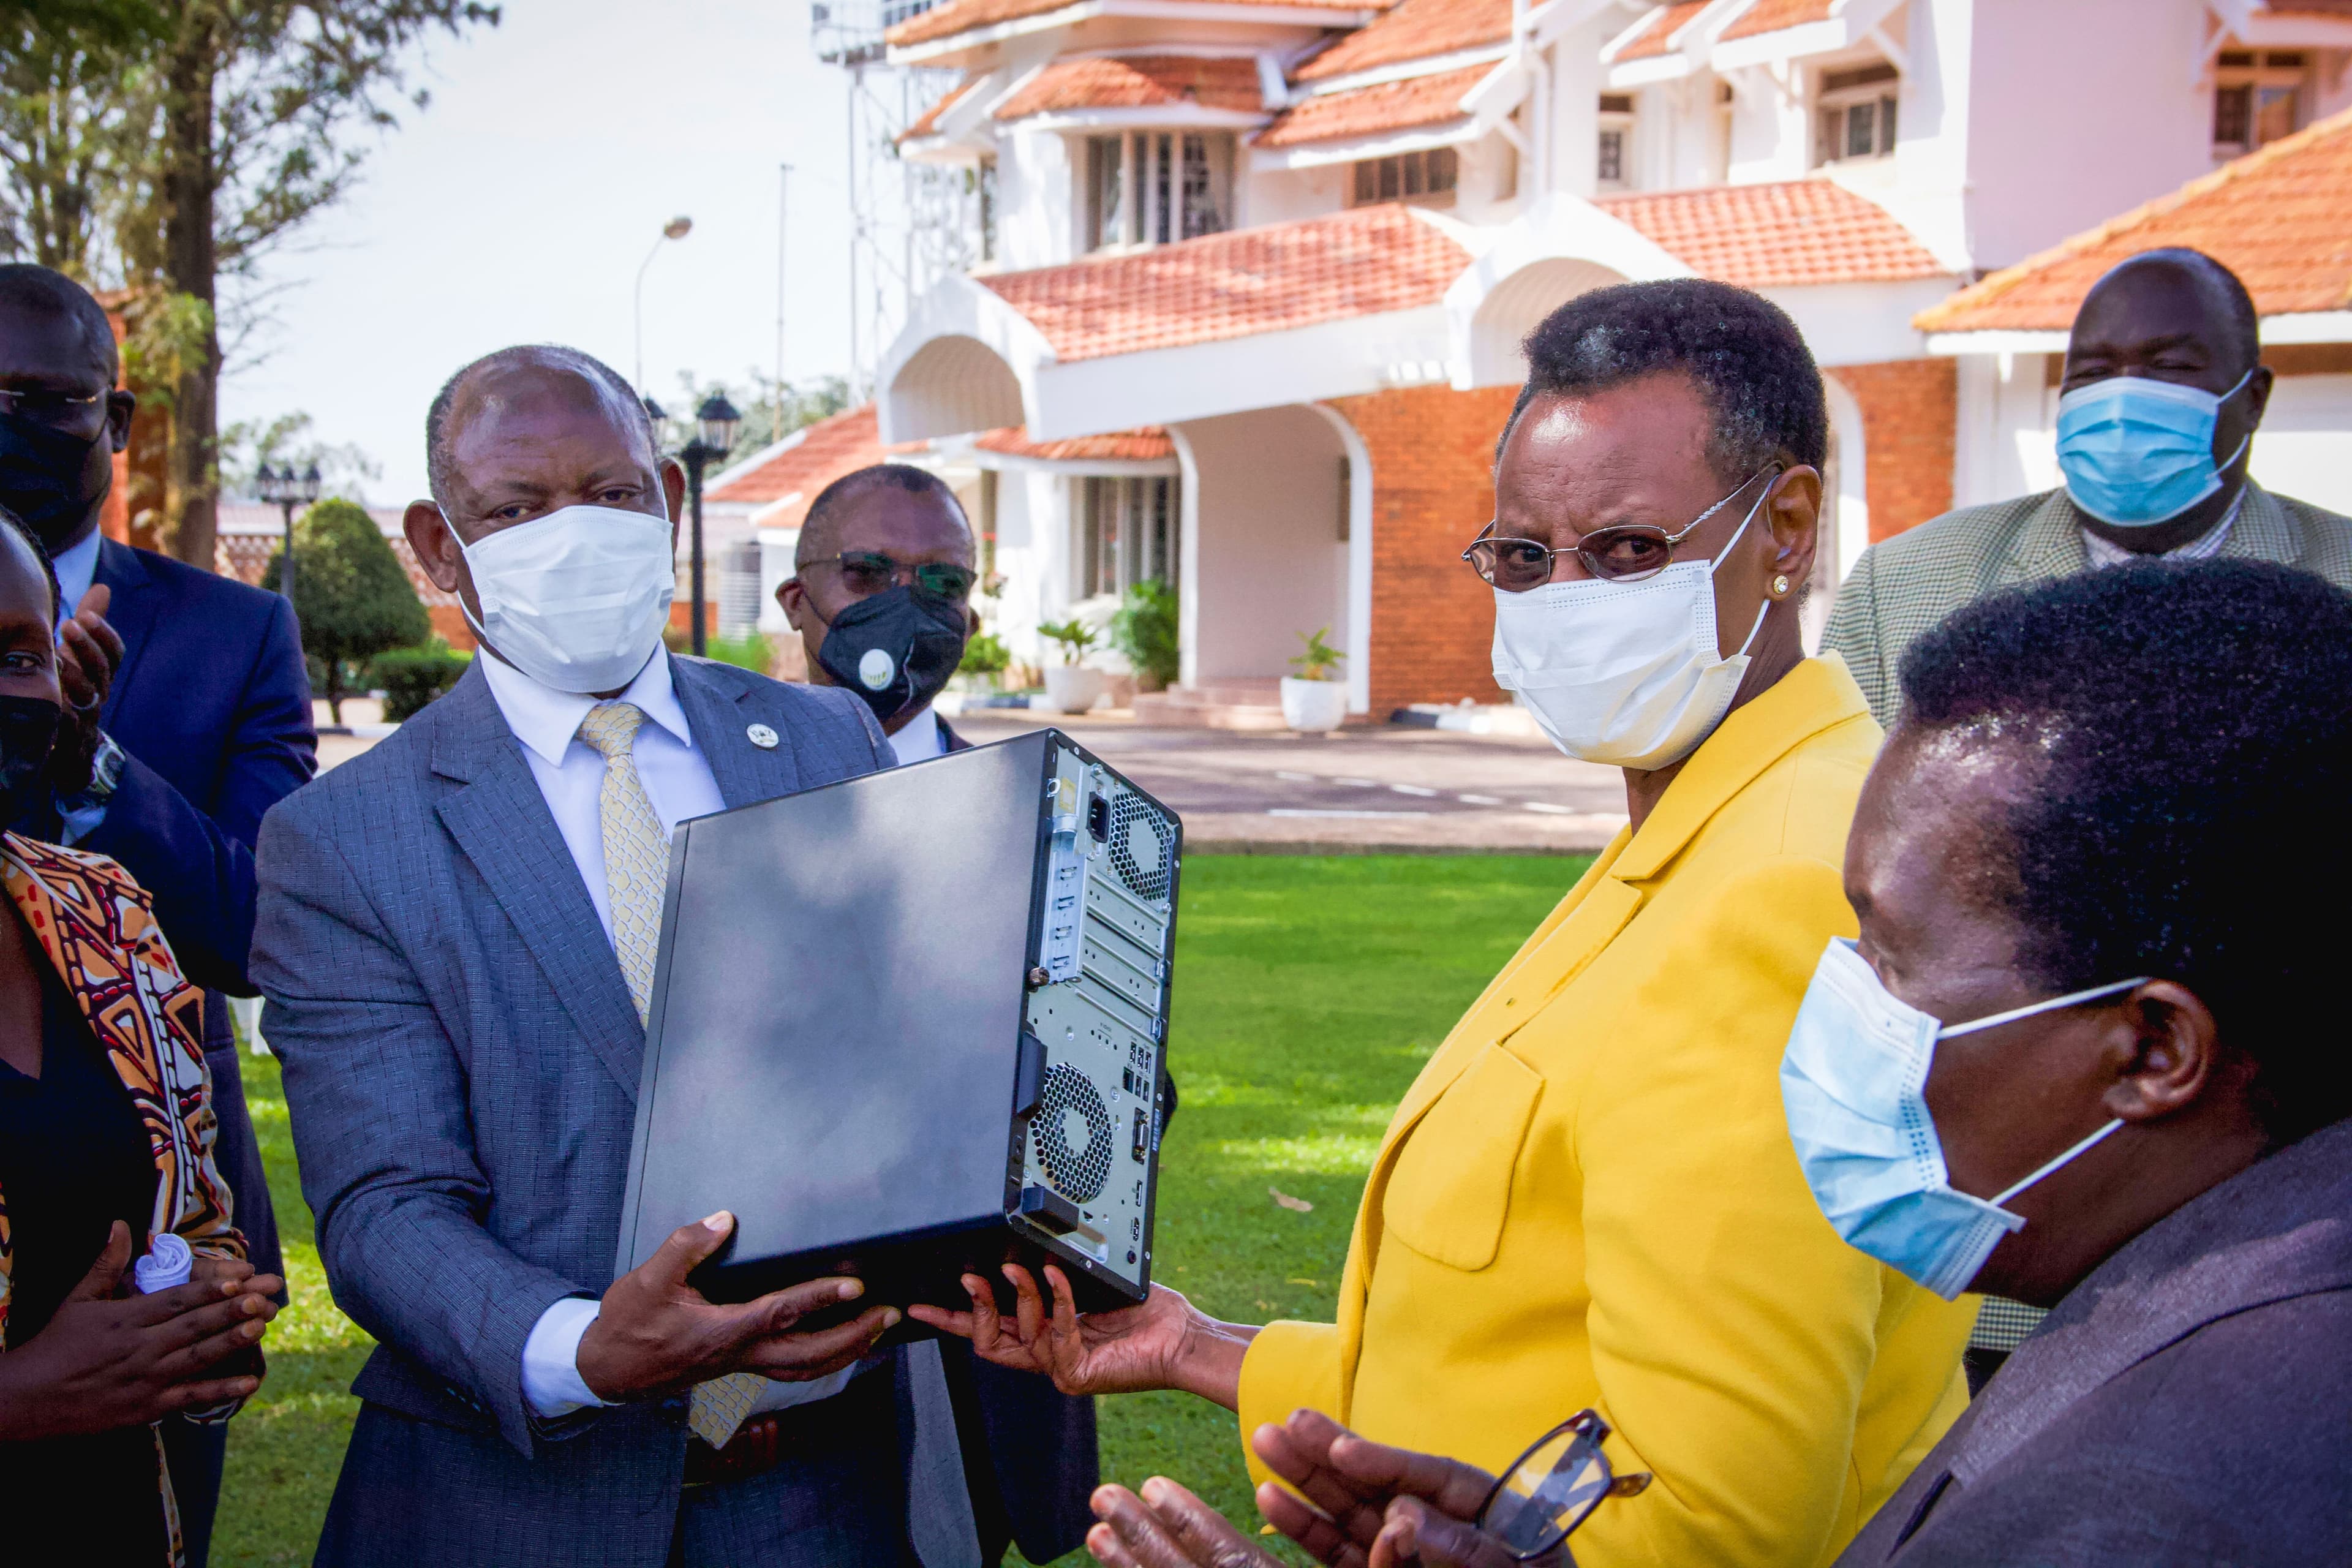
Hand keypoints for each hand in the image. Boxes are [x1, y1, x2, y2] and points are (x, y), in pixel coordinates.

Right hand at [0, 1222, 276, 1439]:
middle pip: (194, 1325)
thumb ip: (106, 1263)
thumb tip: (120, 1224)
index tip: (242, 1276)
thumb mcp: (78, 1299)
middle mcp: (139, 1348)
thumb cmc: (55, 1344)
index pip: (177, 1300)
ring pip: (198, 1357)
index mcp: (126, 1318)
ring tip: (263, 1325)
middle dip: (234, 1309)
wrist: (26, 1399)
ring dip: (232, 1341)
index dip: (212, 1288)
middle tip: (268, 1295)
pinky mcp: (147, 1407)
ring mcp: (145, 1379)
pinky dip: (221, 1390)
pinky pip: (190, 1397)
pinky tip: (250, 1380)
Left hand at [50, 583, 122, 796]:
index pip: (114, 653)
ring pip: (89, 694)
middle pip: (103, 669)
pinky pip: (67, 722)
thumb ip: (89, 626)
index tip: (85, 614)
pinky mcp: (68, 736)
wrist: (71, 748)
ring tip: (55, 657)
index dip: (104, 634)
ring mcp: (86, 715)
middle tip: (69, 625)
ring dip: (73, 674)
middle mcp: (99, 693)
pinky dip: (60, 707)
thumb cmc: (72, 691)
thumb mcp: (79, 656)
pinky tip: (45, 692)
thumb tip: (103, 588)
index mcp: (101, 674)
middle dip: (87, 646)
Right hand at [576, 1210, 897, 1402]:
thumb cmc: (628, 1325)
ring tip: (877, 1331)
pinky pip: (791, 1368)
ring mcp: (742, 1365)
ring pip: (805, 1369)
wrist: (608, 1371)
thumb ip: (687, 1245)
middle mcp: (740, 1354)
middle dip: (855, 1336)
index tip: (855, 1286)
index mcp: (723, 1331)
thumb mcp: (648, 1279)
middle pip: (810, 1355)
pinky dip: (822, 1359)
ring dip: (846, 1351)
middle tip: (890, 1315)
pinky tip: (838, 1345)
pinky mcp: (739, 1367)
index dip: (821, 1299)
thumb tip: (723, 1219)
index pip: (782, 1314)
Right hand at [907, 1264, 1253, 1404]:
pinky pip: (1054, 1332)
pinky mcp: (1077, 1375)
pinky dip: (1055, 1298)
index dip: (954, 1319)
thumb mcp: (1089, 1286)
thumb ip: (1055, 1278)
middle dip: (971, 1309)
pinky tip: (1060, 1277)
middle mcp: (1048, 1355)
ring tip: (1019, 1266)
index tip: (922, 1305)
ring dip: (1017, 1294)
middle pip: (987, 1341)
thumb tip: (1021, 1253)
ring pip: (1018, 1332)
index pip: (990, 1330)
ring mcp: (1060, 1368)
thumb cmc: (1147, 1313)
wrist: (1182, 1339)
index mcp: (1046, 1335)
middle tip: (966, 1278)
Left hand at [1085, 1477, 1287, 1567]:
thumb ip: (1299, 1525)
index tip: (1153, 1485)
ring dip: (1126, 1565)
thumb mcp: (1334, 1562)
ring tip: (1097, 1532)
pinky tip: (1114, 1561)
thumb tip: (1273, 1486)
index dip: (1192, 1523)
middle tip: (1103, 1494)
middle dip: (1142, 1535)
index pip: (1232, 1558)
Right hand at [1253, 1410, 1567, 1567]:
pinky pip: (1340, 1555)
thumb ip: (1467, 1549)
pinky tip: (1271, 1498)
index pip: (1432, 1476)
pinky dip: (1307, 1530)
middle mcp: (1437, 1525)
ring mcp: (1407, 1553)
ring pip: (1351, 1512)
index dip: (1386, 1461)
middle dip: (1332, 1453)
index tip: (1343, 1450)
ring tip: (1265, 1438)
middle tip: (1290, 1419)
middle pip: (1382, 1484)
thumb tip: (1402, 1515)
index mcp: (1485, 1511)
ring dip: (1306, 1480)